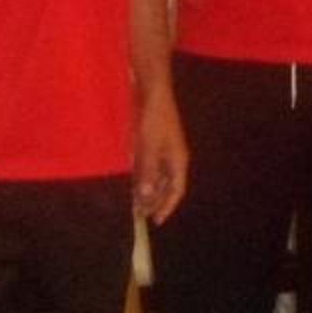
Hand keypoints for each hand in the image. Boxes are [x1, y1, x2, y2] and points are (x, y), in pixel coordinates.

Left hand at [135, 88, 188, 224]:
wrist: (152, 91)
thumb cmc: (153, 119)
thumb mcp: (149, 148)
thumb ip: (148, 172)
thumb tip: (147, 197)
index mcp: (178, 160)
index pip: (176, 190)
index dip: (167, 206)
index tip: (156, 221)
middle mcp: (173, 158)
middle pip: (167, 186)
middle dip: (155, 201)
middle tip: (139, 214)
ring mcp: (164, 150)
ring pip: (158, 177)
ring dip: (148, 190)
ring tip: (134, 203)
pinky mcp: (154, 143)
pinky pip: (150, 166)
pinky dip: (143, 177)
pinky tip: (132, 183)